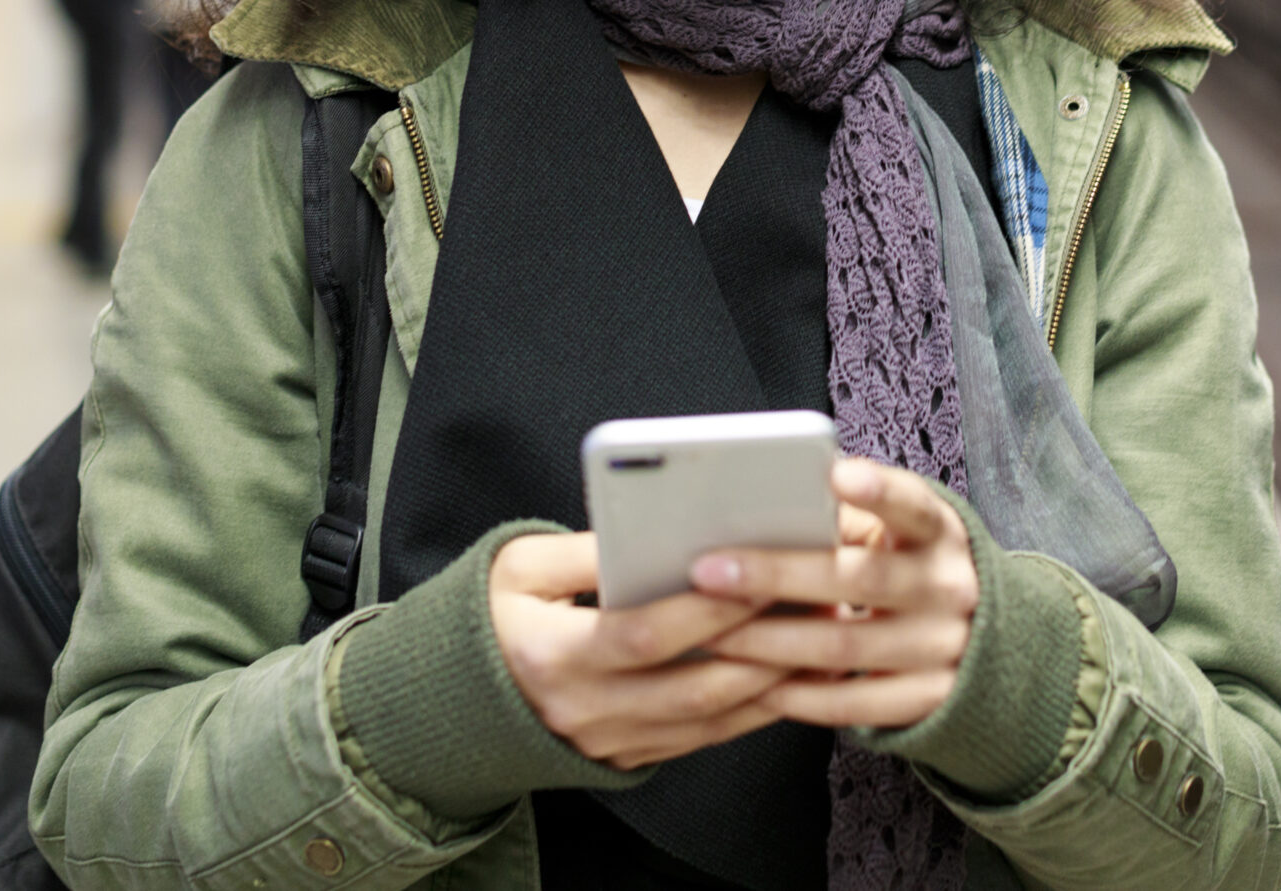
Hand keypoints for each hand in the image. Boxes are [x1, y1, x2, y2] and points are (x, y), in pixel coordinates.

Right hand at [488, 531, 787, 769]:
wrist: (458, 694)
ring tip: (822, 639)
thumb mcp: (519, 566)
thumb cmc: (495, 614)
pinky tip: (788, 677)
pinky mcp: (627, 756)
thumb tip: (650, 524)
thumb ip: (583, 548)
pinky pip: (701, 740)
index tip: (759, 578)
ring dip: (770, 684)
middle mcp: (583, 709)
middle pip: (689, 688)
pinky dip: (749, 712)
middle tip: (817, 606)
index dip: (705, 612)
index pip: (643, 636)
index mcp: (552, 654)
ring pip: (705, 722)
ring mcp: (607, 741)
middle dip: (761, 649)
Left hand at [693, 459, 977, 730]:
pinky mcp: (930, 699)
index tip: (835, 476)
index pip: (913, 505)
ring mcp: (945, 647)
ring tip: (714, 634)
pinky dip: (802, 696)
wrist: (985, 641)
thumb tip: (768, 505)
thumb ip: (847, 518)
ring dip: (771, 642)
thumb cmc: (910, 567)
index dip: (878, 492)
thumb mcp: (898, 532)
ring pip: (847, 646)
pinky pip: (856, 704)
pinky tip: (758, 684)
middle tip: (710, 573)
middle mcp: (949, 587)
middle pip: (861, 579)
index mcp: (939, 533)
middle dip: (778, 576)